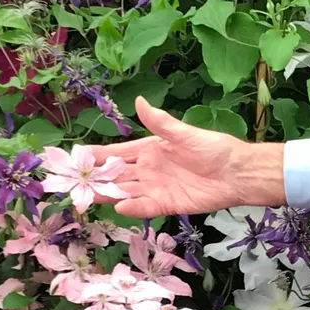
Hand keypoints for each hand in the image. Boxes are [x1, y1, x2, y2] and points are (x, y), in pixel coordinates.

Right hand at [88, 97, 284, 218]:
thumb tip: (138, 102)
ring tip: (87, 196)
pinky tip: (118, 206)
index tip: (76, 156)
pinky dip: (132, 207)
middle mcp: (149, 170)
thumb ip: (161, 122)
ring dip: (108, 194)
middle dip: (95, 178)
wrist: (237, 173)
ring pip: (126, 191)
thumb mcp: (185, 134)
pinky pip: (145, 206)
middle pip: (116, 175)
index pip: (117, 153)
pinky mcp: (167, 204)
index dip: (97, 155)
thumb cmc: (214, 149)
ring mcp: (156, 188)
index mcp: (150, 149)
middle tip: (72, 183)